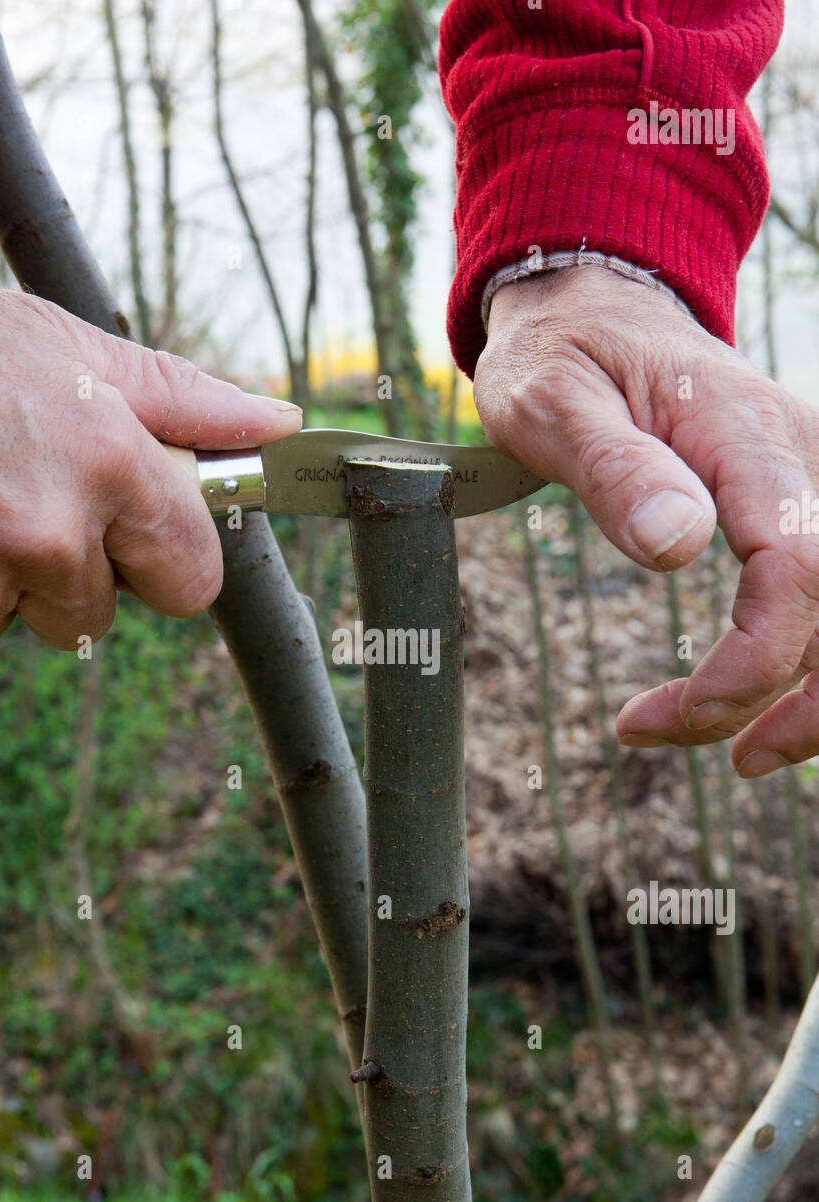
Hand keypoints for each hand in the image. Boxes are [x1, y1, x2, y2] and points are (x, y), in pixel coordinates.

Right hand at [0, 279, 301, 649]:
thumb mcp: (76, 352)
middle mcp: (59, 530)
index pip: (191, 581)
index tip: (130, 536)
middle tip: (21, 499)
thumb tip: (276, 421)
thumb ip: (185, 402)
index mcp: (116, 465)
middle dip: (71, 573)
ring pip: (24, 622)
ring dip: (3, 582)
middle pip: (100, 615)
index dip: (160, 563)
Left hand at [474, 265, 818, 777]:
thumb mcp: (552, 400)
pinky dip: (796, 664)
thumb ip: (614, 468)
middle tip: (673, 733)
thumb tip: (678, 545)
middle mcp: (797, 461)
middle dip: (780, 696)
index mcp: (744, 435)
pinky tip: (746, 708)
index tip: (682, 711)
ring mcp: (803, 484)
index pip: (797, 562)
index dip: (756, 658)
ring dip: (804, 696)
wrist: (595, 308)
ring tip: (731, 749)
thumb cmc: (562, 354)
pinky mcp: (792, 510)